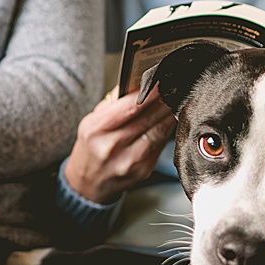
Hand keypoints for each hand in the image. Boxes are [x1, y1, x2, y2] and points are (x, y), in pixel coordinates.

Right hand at [62, 87, 176, 204]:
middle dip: (163, 101)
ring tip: (175, 101)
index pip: (128, 107)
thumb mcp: (92, 121)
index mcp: (96, 130)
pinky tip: (169, 121)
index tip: (161, 81)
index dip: (149, 93)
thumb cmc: (91, 147)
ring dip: (169, 114)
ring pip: (159, 131)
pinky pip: (161, 145)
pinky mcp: (144, 170)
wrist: (88, 183)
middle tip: (173, 87)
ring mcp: (129, 161)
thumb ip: (114, 103)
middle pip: (147, 118)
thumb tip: (138, 82)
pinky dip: (167, 130)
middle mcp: (112, 147)